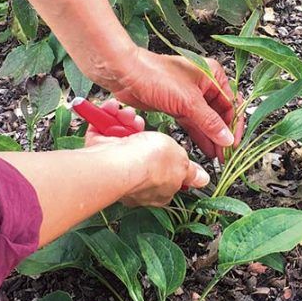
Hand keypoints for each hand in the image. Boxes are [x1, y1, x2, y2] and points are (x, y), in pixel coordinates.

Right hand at [84, 101, 208, 206]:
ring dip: (126, 120)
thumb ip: (190, 171)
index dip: (166, 154)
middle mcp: (136, 179)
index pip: (166, 172)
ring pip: (123, 136)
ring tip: (128, 115)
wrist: (120, 161)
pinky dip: (108, 117)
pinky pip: (102, 130)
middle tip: (142, 122)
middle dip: (143, 131)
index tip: (165, 142)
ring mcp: (116, 164)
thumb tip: (202, 180)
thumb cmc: (151, 165)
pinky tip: (114, 112)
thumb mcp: (181, 164)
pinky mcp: (99, 151)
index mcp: (159, 188)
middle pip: (142, 151)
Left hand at [104, 48, 244, 159]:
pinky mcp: (176, 105)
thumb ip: (209, 122)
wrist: (125, 74)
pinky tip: (204, 148)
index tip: (233, 143)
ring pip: (205, 120)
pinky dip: (198, 135)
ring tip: (216, 156)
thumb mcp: (188, 101)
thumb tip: (226, 138)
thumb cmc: (154, 75)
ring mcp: (189, 95)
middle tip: (225, 154)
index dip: (233, 125)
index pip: (231, 103)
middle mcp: (203, 84)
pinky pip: (192, 123)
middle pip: (220, 113)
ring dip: (211, 138)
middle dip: (222, 134)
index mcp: (212, 75)